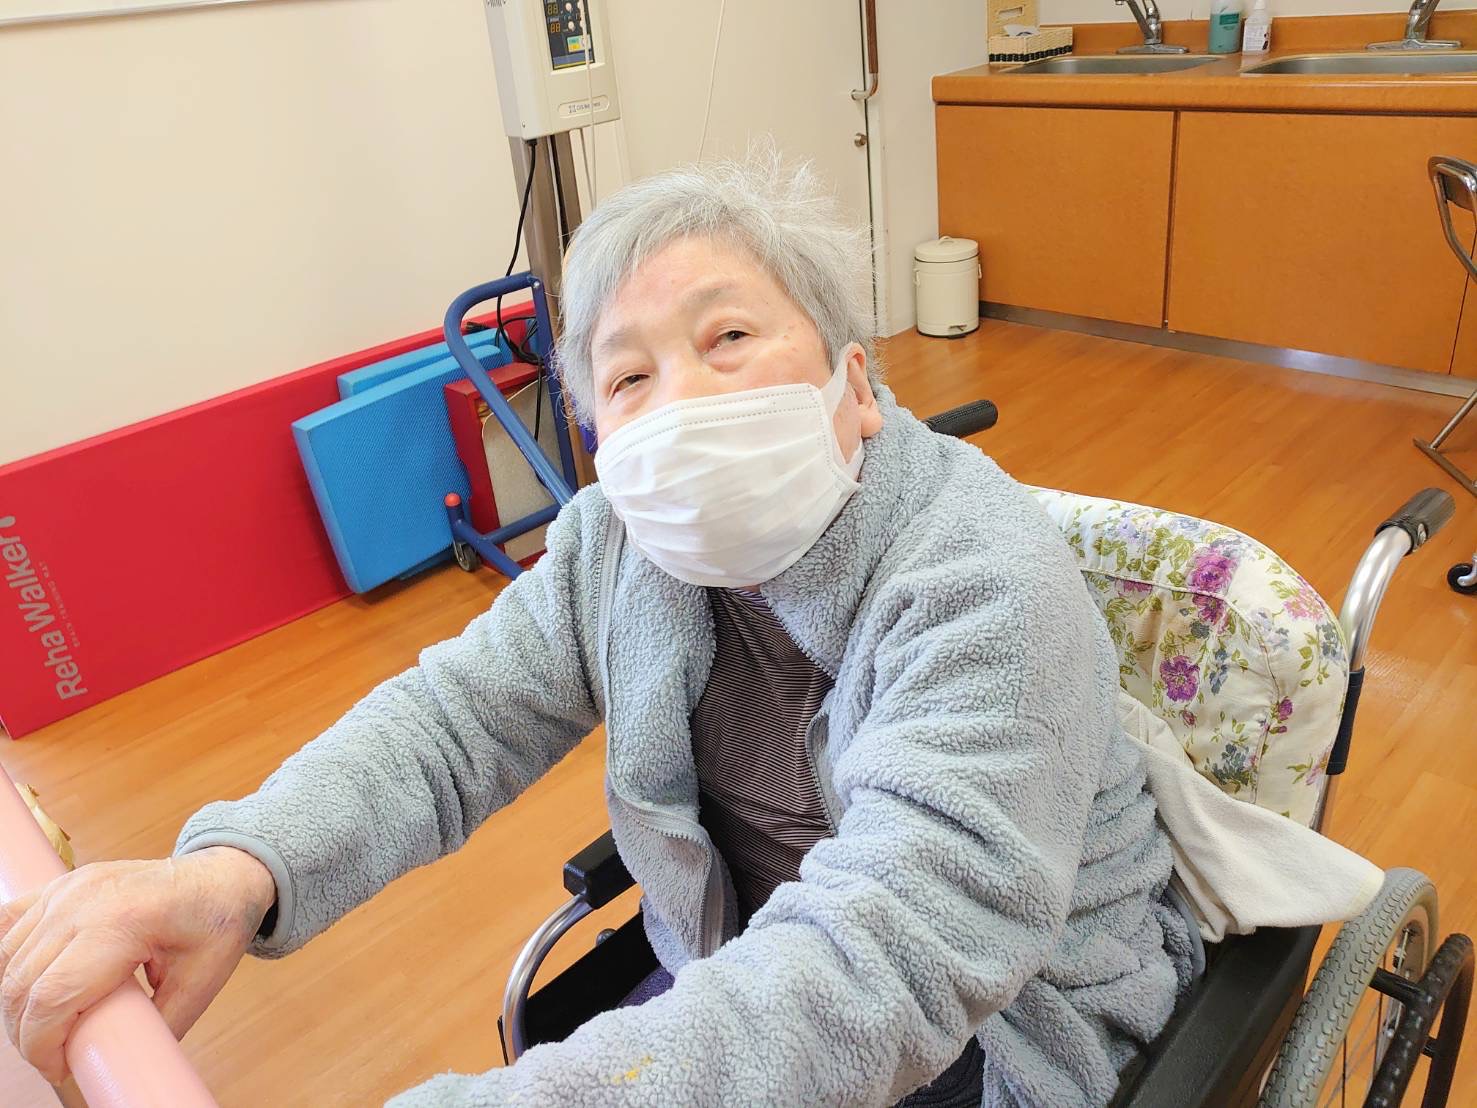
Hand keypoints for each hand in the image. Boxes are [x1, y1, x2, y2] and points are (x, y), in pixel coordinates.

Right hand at [0, 846, 274, 1084]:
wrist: (223, 876)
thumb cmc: (217, 923)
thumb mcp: (201, 983)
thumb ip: (159, 1028)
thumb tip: (122, 1067)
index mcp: (124, 922)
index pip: (52, 996)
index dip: (41, 1045)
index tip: (60, 1069)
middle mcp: (85, 901)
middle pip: (21, 983)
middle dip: (27, 1033)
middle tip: (55, 1057)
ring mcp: (69, 888)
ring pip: (8, 959)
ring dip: (16, 1003)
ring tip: (48, 1028)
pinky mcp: (61, 885)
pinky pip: (10, 927)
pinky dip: (9, 964)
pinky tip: (30, 989)